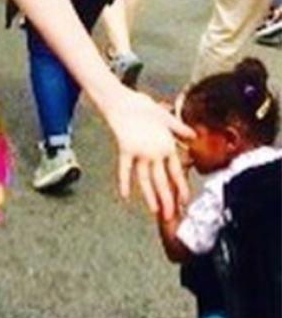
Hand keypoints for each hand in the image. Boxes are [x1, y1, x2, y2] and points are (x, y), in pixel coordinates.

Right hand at [102, 88, 191, 218]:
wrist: (123, 102)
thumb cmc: (143, 106)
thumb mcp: (167, 117)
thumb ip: (180, 129)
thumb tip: (193, 134)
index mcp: (167, 146)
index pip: (177, 172)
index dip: (182, 187)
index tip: (185, 200)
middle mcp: (155, 153)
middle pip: (163, 181)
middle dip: (168, 200)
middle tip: (171, 215)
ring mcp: (140, 153)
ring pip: (146, 179)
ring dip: (150, 196)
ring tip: (154, 210)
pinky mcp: (125, 151)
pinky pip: (125, 170)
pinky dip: (124, 183)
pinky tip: (125, 196)